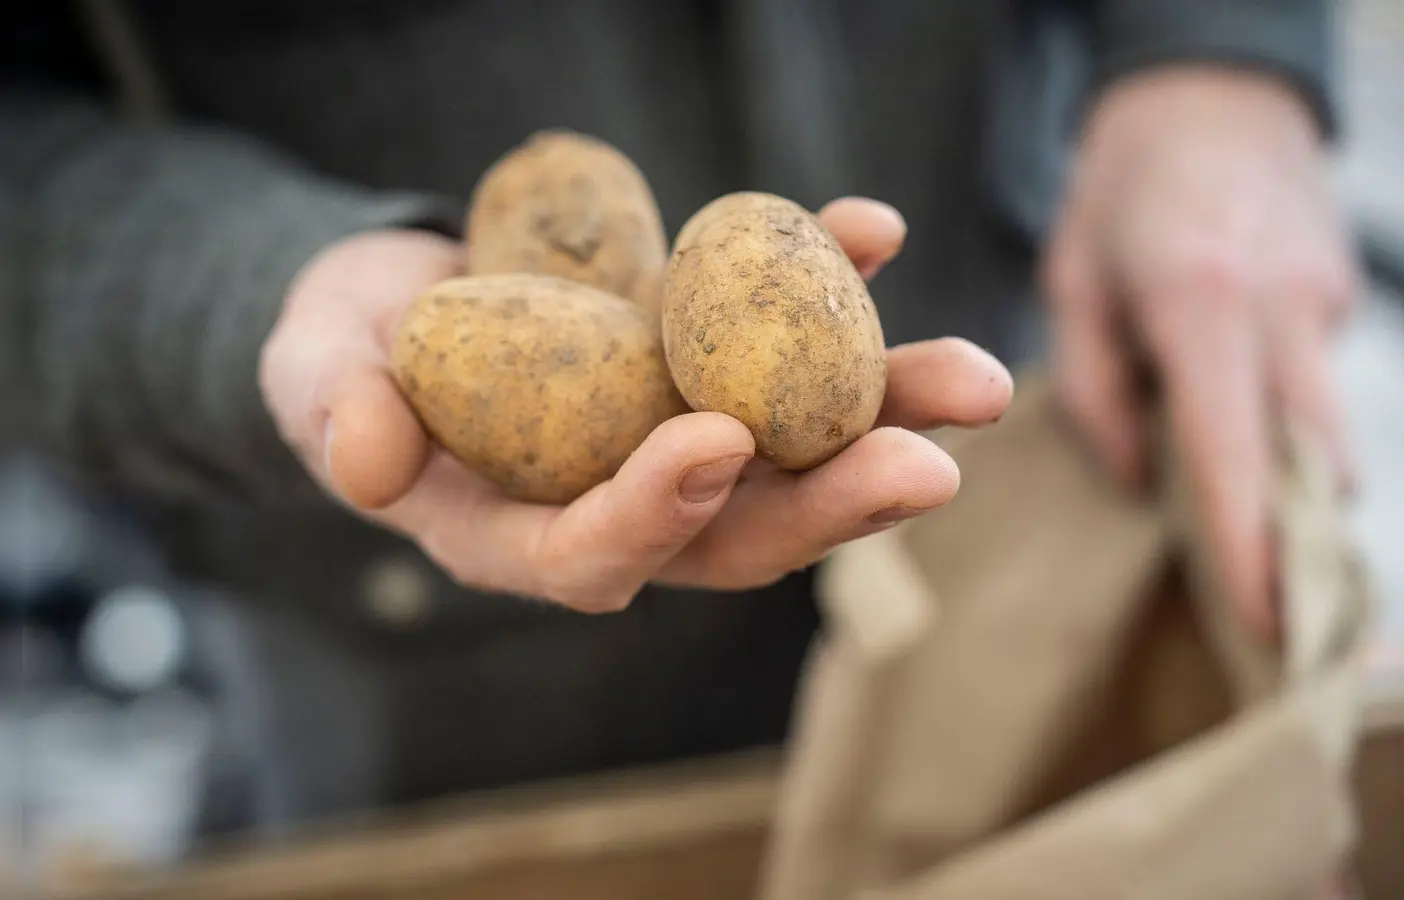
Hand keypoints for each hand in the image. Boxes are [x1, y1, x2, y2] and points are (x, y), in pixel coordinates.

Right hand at [260, 199, 1012, 612]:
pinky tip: (875, 229)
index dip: (658, 509)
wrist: (404, 296)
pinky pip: (785, 337)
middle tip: (930, 467)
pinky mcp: (709, 360)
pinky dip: (833, 282)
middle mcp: (626, 499)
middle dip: (836, 504)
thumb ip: (332, 415)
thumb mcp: (316, 373)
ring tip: (979, 380)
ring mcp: (680, 431)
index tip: (716, 441)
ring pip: (797, 446)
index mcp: (527, 533)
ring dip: (889, 415)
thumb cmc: (348, 349)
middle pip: (742, 527)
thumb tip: (366, 467)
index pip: (600, 553)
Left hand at [1042, 66, 1360, 637]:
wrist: (1210, 96)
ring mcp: (1327, 302)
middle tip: (1257, 604)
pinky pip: (1320, 390)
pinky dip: (1287, 425)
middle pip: (1314, 461)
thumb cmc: (1122, 194)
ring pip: (1330, 434)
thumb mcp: (1072, 284)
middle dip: (1293, 539)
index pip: (1236, 451)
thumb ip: (1095, 391)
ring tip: (1234, 515)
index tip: (1267, 626)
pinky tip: (1238, 416)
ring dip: (1291, 487)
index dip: (1251, 547)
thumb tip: (1141, 487)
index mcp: (1203, 303)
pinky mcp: (1344, 299)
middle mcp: (1283, 308)